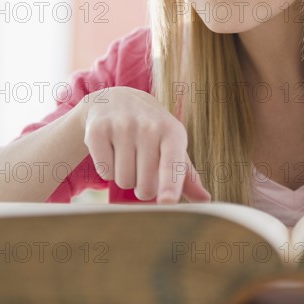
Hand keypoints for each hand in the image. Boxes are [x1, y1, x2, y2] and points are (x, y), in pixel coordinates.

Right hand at [79, 86, 210, 203]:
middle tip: (143, 169)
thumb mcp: (173, 147)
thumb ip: (187, 176)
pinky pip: (105, 172)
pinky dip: (108, 170)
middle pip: (145, 185)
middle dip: (144, 188)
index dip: (170, 185)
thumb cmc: (153, 133)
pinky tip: (112, 150)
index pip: (172, 164)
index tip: (168, 202)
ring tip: (128, 157)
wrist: (118, 101)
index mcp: (173, 132)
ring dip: (126, 178)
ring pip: (124, 181)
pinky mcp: (98, 130)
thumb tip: (205, 200)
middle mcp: (149, 126)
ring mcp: (122, 125)